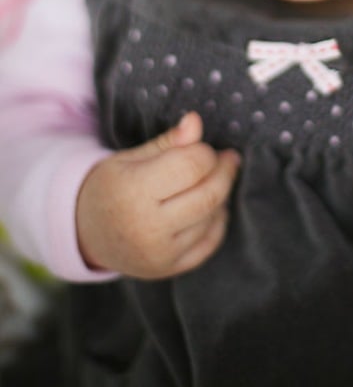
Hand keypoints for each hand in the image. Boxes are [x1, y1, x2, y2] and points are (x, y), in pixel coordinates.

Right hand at [76, 112, 240, 278]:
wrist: (86, 233)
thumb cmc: (112, 186)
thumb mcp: (131, 157)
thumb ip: (168, 142)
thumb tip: (195, 121)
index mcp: (134, 191)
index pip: (191, 166)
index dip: (205, 151)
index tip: (203, 146)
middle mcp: (148, 228)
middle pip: (209, 194)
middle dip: (224, 171)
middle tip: (228, 159)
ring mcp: (160, 254)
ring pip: (213, 218)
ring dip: (221, 195)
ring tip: (213, 180)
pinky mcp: (169, 270)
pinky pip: (210, 243)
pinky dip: (218, 221)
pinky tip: (211, 207)